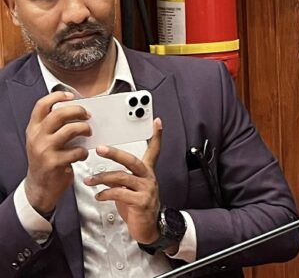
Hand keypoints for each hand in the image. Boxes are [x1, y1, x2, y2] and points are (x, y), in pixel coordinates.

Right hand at [25, 91, 90, 214]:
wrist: (40, 187)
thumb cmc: (46, 161)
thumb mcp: (43, 141)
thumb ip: (54, 127)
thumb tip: (78, 113)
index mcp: (34, 129)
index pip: (42, 105)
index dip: (57, 96)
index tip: (71, 96)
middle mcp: (37, 137)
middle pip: (59, 114)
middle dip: (78, 111)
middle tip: (87, 115)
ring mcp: (44, 149)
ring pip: (70, 129)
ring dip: (84, 129)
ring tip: (88, 133)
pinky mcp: (54, 162)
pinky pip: (77, 150)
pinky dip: (84, 151)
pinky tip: (82, 154)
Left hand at [85, 118, 162, 243]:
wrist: (149, 229)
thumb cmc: (138, 207)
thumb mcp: (130, 188)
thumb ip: (121, 177)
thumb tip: (104, 172)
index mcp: (147, 172)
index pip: (154, 150)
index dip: (156, 136)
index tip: (156, 122)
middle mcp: (148, 178)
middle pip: (132, 160)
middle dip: (115, 153)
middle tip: (100, 148)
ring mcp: (146, 190)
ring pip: (122, 177)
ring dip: (102, 178)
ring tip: (90, 180)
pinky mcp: (141, 202)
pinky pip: (120, 193)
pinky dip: (106, 193)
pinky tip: (99, 195)